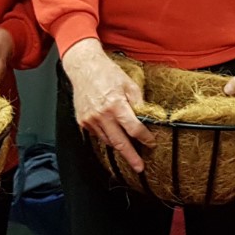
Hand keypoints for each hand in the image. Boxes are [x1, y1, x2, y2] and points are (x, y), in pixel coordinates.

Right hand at [62, 39, 153, 172]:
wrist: (84, 67)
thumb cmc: (107, 73)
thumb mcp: (129, 84)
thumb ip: (139, 103)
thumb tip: (147, 118)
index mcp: (116, 105)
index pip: (133, 128)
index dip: (144, 138)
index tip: (151, 143)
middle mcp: (102, 115)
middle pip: (119, 142)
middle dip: (130, 156)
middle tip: (139, 167)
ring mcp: (90, 120)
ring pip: (108, 140)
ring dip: (119, 147)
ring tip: (129, 152)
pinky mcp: (82, 121)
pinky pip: (98, 135)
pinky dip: (107, 137)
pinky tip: (114, 135)